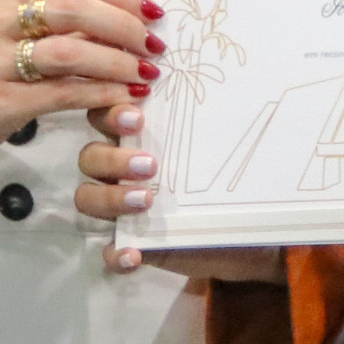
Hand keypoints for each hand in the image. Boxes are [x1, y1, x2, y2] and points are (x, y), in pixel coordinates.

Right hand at [0, 0, 160, 172]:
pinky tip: (121, 99)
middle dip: (124, 26)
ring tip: (144, 75)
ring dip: (116, 63)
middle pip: (74, 9)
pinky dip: (99, 95)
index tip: (153, 12)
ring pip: (70, 52)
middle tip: (153, 47)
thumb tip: (127, 25)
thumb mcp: (14, 39)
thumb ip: (59, 28)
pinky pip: (60, 94)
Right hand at [78, 102, 282, 280]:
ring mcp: (123, 208)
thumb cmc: (235, 180)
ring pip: (87, 198)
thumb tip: (256, 89)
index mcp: (139, 139)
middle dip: (113, 158)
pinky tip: (135, 254)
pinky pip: (106, 251)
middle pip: (90, 157)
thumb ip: (225, 120)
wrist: (253, 232)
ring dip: (110, 198)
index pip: (104, 115)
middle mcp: (123, 170)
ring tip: (146, 200)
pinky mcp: (131, 244)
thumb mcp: (230, 147)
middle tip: (152, 166)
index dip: (110, 112)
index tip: (139, 116)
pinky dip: (115, 253)